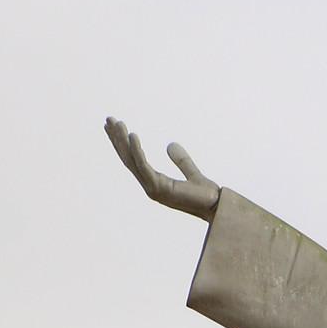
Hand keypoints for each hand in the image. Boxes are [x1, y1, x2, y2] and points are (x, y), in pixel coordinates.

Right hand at [105, 118, 219, 219]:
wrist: (218, 207)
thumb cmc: (207, 196)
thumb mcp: (191, 172)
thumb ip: (181, 160)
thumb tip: (170, 144)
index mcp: (155, 183)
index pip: (134, 161)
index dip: (123, 144)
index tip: (116, 126)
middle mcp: (150, 186)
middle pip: (128, 159)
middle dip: (117, 139)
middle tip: (108, 119)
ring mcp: (153, 188)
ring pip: (132, 161)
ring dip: (122, 141)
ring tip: (117, 123)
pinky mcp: (160, 188)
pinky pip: (144, 166)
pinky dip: (137, 150)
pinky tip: (132, 135)